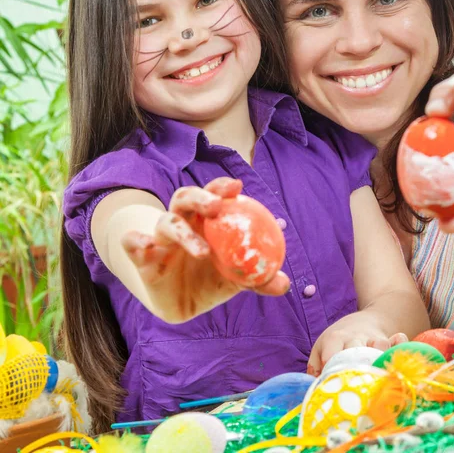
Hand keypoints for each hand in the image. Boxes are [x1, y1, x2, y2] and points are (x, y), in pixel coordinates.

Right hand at [121, 177, 289, 322]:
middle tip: (218, 205)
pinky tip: (145, 246)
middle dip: (201, 197)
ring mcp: (160, 238)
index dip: (222, 187)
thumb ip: (258, 280)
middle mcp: (182, 222)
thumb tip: (285, 284)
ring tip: (201, 249)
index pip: (213, 195)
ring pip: (166, 222)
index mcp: (205, 221)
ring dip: (182, 231)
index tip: (238, 186)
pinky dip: (136, 241)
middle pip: (186, 198)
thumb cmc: (210, 279)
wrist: (179, 303)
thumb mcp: (235, 279)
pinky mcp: (142, 257)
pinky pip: (133, 244)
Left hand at [307, 310, 407, 376]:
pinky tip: (398, 355)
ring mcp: (373, 339)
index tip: (331, 382)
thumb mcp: (321, 347)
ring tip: (376, 376)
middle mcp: (355, 338)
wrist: (363, 321)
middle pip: (355, 349)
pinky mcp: (389, 341)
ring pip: (378, 345)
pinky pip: (398, 341)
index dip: (331, 367)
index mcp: (335, 338)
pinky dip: (400, 346)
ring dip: (378, 358)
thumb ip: (315, 367)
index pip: (331, 352)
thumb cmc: (338, 340)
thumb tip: (317, 388)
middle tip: (353, 383)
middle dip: (354, 365)